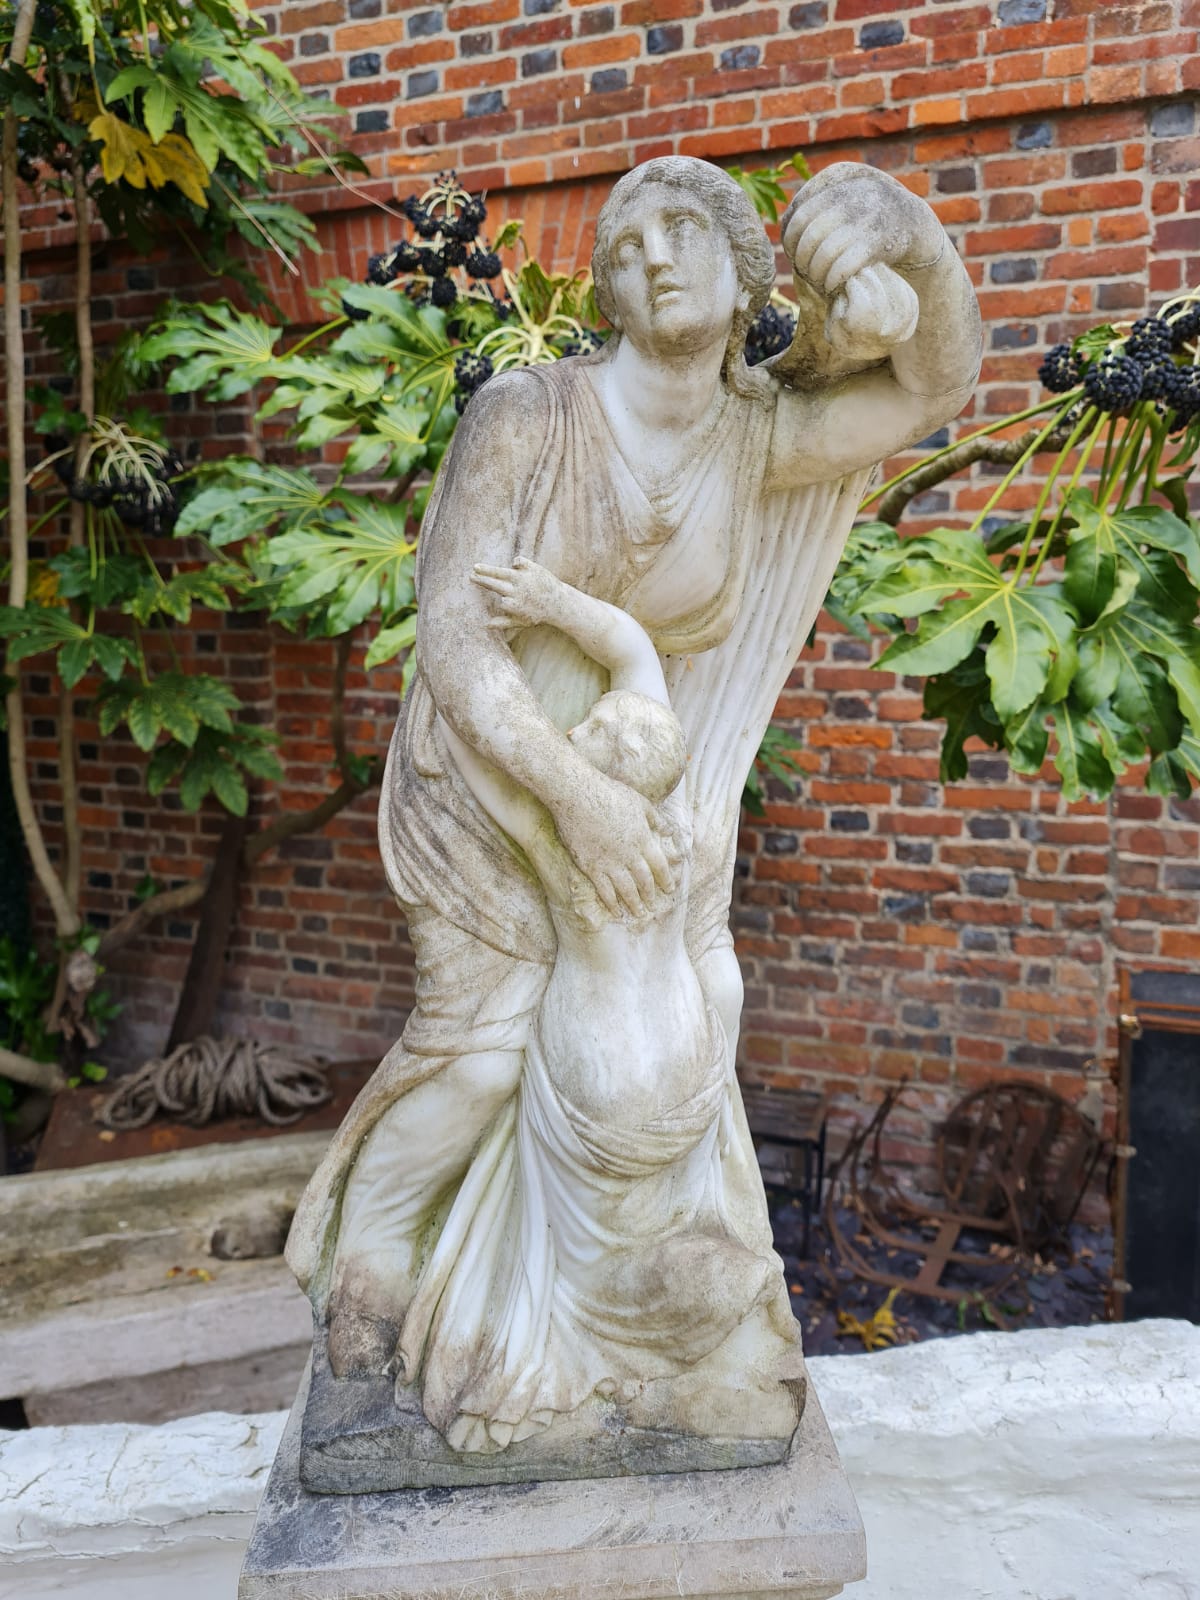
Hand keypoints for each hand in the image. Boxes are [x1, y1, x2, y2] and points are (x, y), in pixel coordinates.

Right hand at [472, 557, 561, 629]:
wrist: (560, 602)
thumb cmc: (539, 614)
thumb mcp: (522, 622)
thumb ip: (503, 623)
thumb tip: (485, 625)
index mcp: (516, 605)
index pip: (502, 602)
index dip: (503, 603)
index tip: (505, 603)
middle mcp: (518, 591)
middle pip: (495, 584)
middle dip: (482, 580)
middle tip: (471, 577)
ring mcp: (524, 578)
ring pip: (502, 572)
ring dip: (487, 569)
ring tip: (476, 566)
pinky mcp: (532, 568)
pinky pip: (519, 561)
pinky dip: (516, 562)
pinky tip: (515, 566)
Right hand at [552, 773, 675, 918]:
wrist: (577, 796)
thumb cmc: (609, 794)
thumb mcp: (639, 802)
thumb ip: (656, 819)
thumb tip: (670, 831)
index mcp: (643, 839)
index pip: (659, 865)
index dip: (666, 879)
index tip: (670, 889)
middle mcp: (629, 854)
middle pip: (644, 880)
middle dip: (650, 895)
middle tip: (653, 906)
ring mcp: (610, 862)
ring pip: (626, 889)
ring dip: (634, 903)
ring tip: (638, 914)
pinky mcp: (591, 866)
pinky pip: (603, 890)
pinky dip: (611, 902)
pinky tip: (615, 911)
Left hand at [781, 163, 943, 299]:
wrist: (913, 224)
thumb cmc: (866, 218)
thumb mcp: (842, 200)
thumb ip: (816, 206)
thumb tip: (784, 225)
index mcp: (838, 175)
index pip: (797, 214)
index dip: (791, 241)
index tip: (796, 256)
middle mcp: (853, 189)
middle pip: (809, 234)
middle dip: (803, 260)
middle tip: (807, 274)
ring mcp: (868, 213)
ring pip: (825, 251)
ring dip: (817, 273)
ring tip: (820, 281)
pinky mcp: (881, 238)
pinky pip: (844, 264)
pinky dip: (834, 279)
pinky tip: (833, 285)